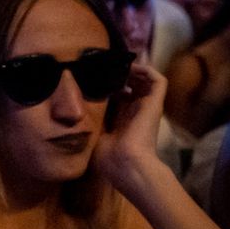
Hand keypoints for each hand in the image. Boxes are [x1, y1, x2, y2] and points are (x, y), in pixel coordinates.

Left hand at [94, 62, 167, 191]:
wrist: (125, 163)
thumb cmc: (106, 156)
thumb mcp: (91, 133)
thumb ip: (87, 119)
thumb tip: (71, 108)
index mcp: (121, 119)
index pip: (118, 96)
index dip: (108, 85)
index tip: (93, 76)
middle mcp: (135, 111)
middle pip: (133, 85)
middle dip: (120, 74)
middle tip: (105, 67)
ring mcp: (146, 107)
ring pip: (146, 80)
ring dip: (133, 70)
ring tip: (118, 65)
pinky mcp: (155, 104)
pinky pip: (158, 81)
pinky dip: (146, 70)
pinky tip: (130, 67)